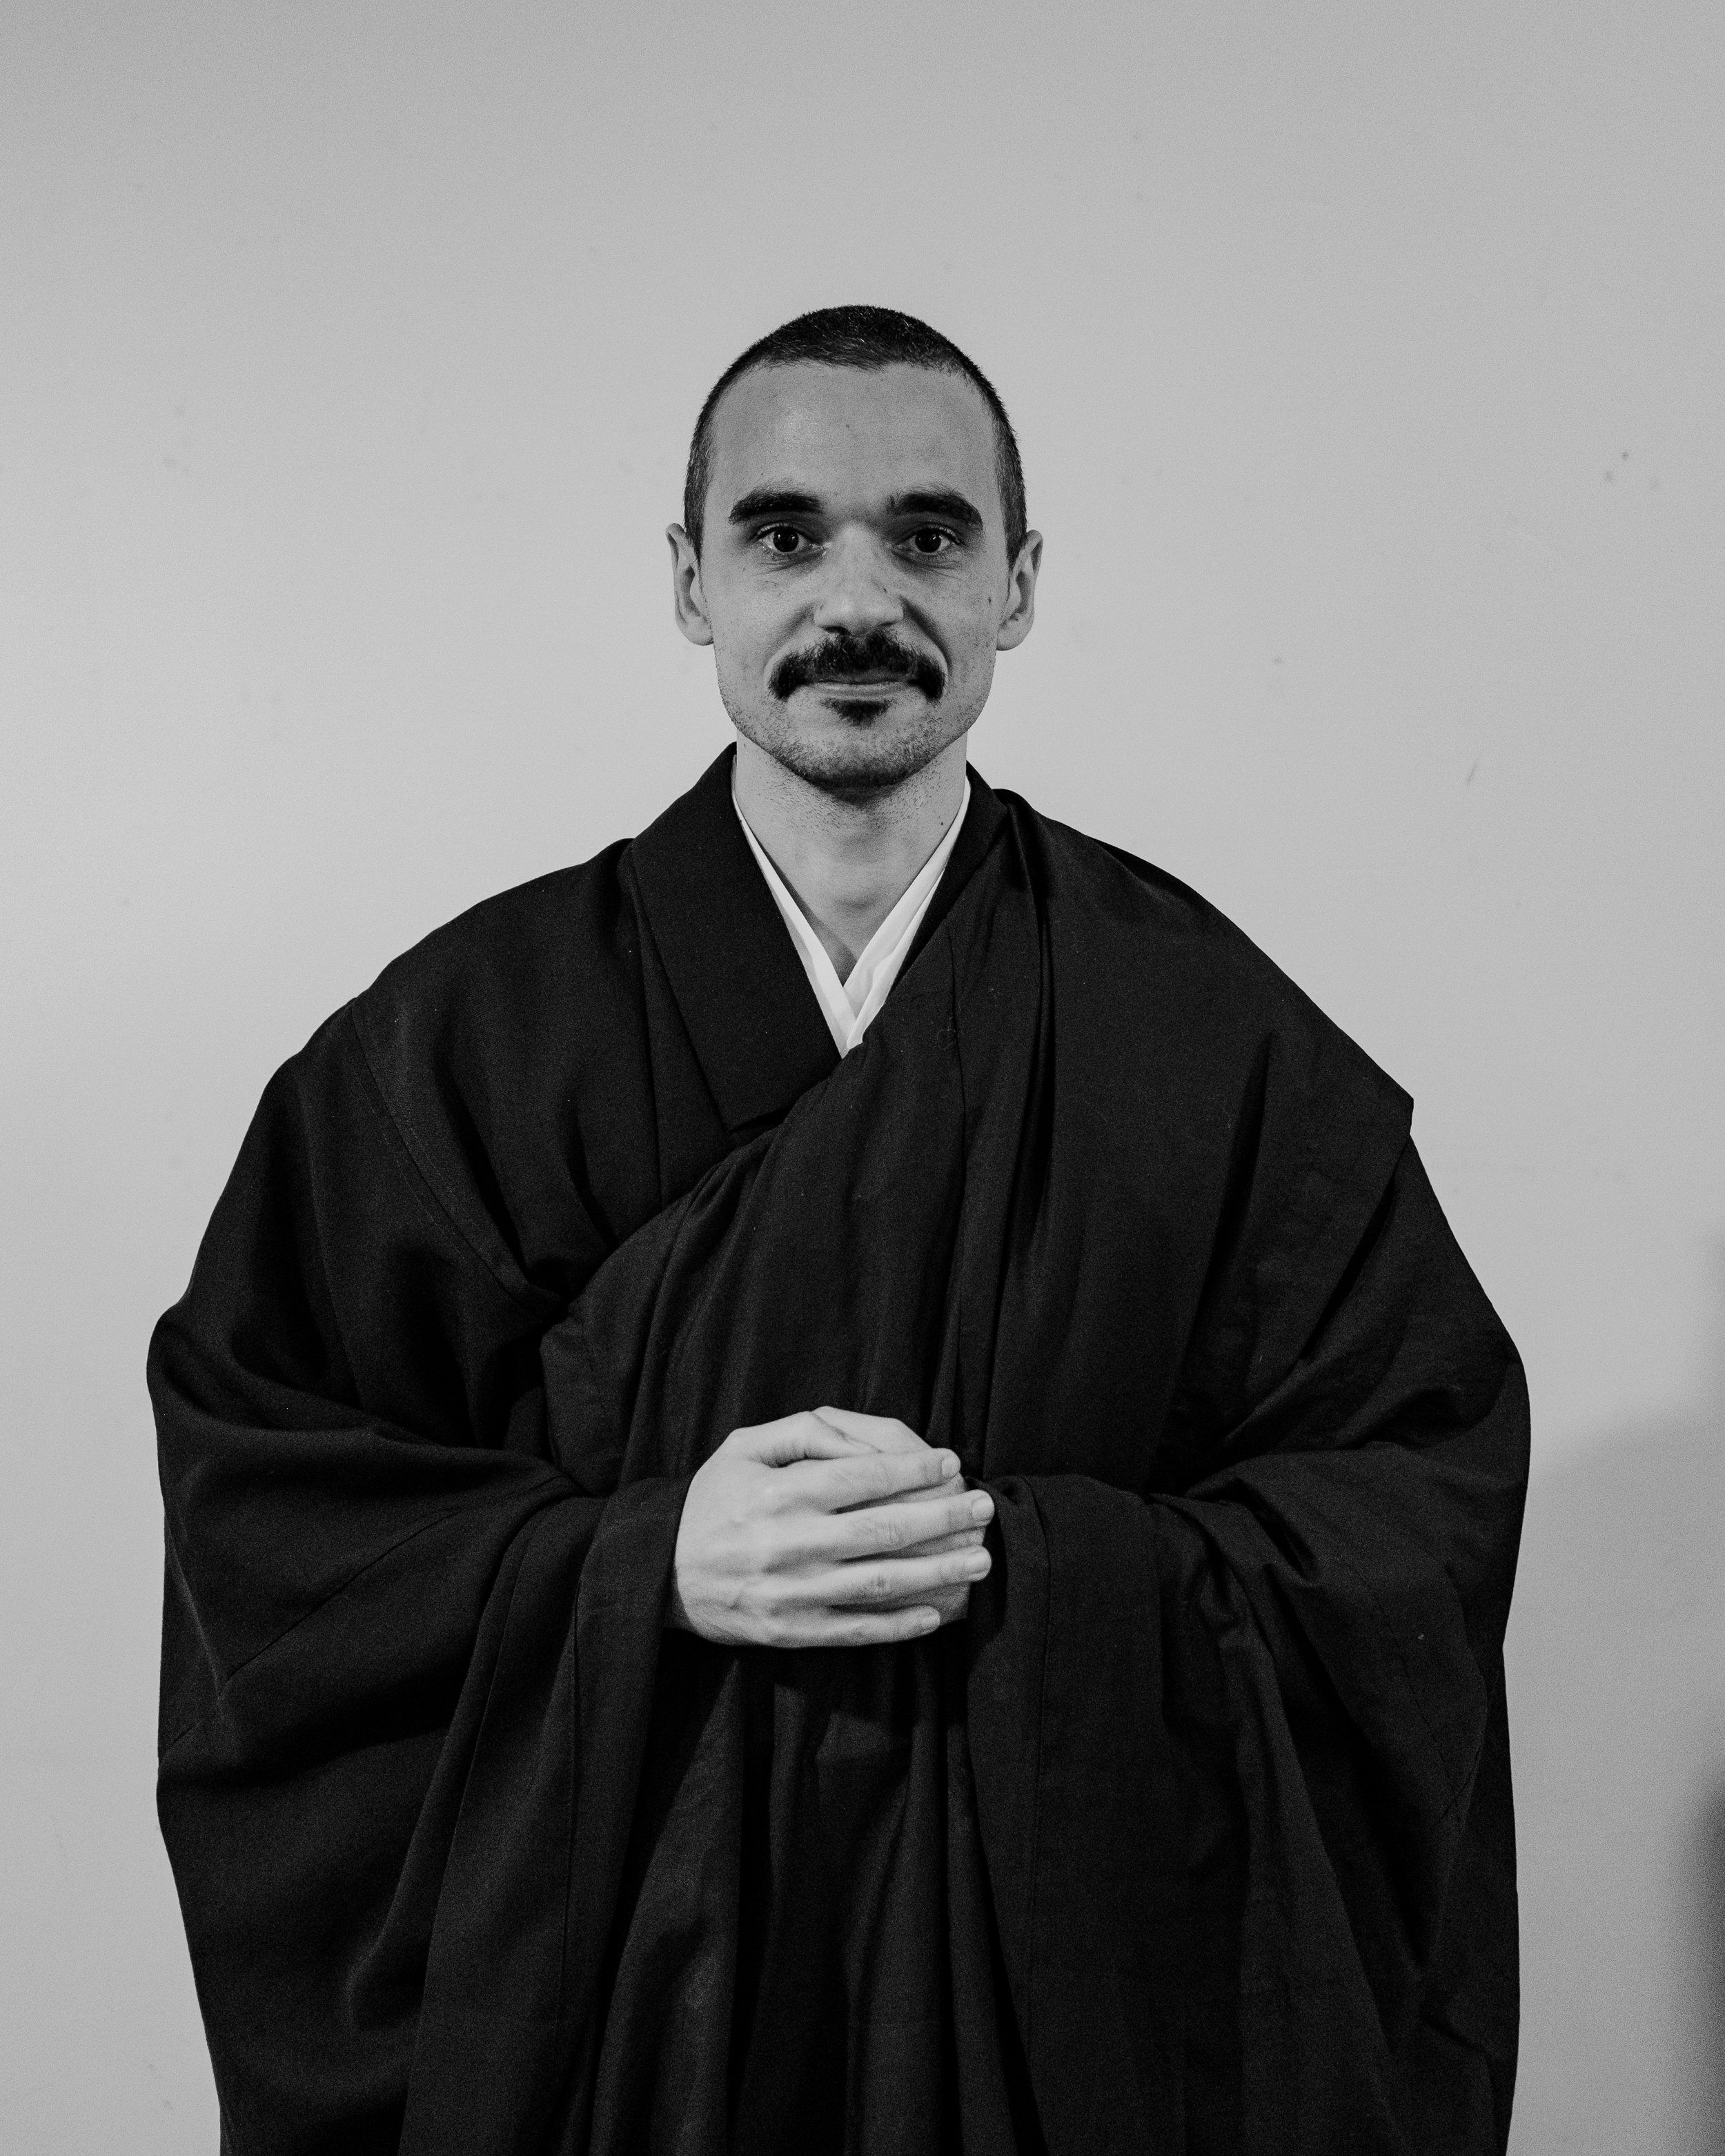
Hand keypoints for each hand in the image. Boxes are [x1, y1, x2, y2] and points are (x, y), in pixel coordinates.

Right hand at [668, 1408, 993, 1647]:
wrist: (662, 1575)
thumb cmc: (712, 1501)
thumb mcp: (742, 1448)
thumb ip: (800, 1433)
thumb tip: (858, 1438)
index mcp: (779, 1492)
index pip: (862, 1477)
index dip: (914, 1468)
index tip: (951, 1460)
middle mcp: (790, 1543)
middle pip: (884, 1529)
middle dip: (943, 1516)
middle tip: (984, 1507)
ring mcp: (793, 1593)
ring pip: (880, 1582)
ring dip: (938, 1571)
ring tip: (979, 1559)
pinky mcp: (792, 1631)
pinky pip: (858, 1629)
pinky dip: (901, 1624)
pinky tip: (937, 1612)